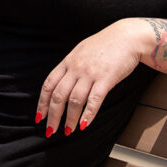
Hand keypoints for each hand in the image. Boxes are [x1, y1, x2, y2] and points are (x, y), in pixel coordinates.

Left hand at [35, 19, 147, 137]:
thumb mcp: (81, 51)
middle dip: (53, 116)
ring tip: (68, 131)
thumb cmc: (105, 45)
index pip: (49, 84)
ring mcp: (90, 73)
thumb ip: (71, 67)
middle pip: (59, 95)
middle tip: (51, 131)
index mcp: (68, 61)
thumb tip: (62, 83)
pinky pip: (94, 100)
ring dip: (70, 119)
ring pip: (74, 100)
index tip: (39, 116)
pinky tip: (84, 125)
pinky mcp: (106, 78)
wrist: (127, 36)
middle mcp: (76, 68)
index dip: (42, 103)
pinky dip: (88, 114)